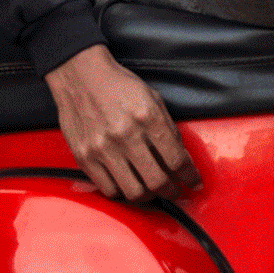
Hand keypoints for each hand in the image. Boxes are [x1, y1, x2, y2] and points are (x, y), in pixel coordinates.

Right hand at [45, 44, 199, 201]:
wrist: (80, 75)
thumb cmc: (117, 85)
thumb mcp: (152, 98)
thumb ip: (167, 127)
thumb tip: (180, 157)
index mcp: (147, 117)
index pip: (176, 159)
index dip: (190, 176)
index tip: (193, 182)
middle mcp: (125, 134)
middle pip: (157, 181)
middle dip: (172, 191)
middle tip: (174, 191)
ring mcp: (102, 148)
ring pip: (134, 192)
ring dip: (149, 197)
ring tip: (152, 191)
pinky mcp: (84, 157)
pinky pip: (109, 189)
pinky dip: (122, 192)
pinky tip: (128, 184)